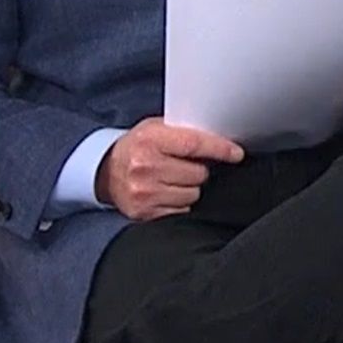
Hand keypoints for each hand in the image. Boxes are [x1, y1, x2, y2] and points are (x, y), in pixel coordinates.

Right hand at [97, 118, 243, 221]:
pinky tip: (167, 193)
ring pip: (193, 194)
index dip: (220, 149)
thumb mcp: (155, 129)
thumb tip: (219, 138)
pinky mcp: (145, 213)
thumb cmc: (137, 147)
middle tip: (184, 165)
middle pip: (198, 173)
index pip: (194, 144)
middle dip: (199, 170)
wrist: (106, 172)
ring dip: (190, 188)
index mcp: (150, 140)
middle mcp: (145, 166)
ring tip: (173, 179)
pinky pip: (182, 211)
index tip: (236, 153)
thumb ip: (183, 132)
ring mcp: (144, 192)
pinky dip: (180, 204)